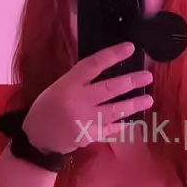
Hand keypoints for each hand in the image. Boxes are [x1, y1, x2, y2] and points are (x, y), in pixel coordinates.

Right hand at [22, 43, 153, 154]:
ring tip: (148, 99)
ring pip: (115, 110)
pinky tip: (135, 120)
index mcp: (68, 85)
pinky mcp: (90, 136)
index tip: (129, 48)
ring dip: (134, 104)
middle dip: (131, 82)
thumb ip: (80, 80)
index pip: (93, 65)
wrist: (38, 138)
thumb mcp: (59, 87)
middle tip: (147, 76)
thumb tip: (109, 69)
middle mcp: (77, 101)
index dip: (112, 55)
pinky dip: (123, 123)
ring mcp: (85, 120)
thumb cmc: (48, 108)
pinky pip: (111, 128)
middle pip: (109, 89)